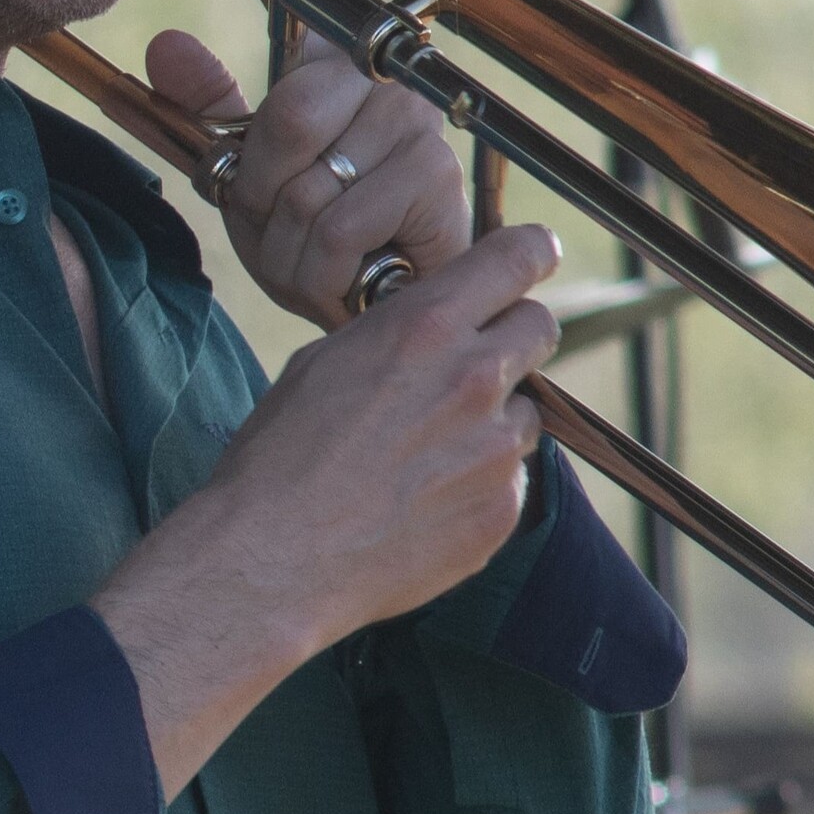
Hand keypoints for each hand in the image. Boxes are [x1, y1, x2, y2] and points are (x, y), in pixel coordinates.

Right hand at [90, 225, 562, 796]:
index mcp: (426, 327)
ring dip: (494, 419)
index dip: (527, 255)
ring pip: (527, 411)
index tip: (527, 261)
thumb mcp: (325, 362)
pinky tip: (423, 501)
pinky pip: (511, 478)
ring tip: (429, 451)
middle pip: (540, 327)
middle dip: (511, 337)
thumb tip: (428, 323)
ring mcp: (497, 450)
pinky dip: (479, 483)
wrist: (273, 558)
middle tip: (472, 363)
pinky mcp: (502, 511)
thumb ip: (396, 334)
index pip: (519, 257)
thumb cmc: (281, 456)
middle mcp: (475, 379)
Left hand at [144, 0, 470, 329]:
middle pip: (289, 110)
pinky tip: (348, 274)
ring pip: (309, 175)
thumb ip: (210, 113)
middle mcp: (376, 80)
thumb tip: (164, 45)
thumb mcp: (243, 177)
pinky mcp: (433, 176)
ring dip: (289, 238)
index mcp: (326, 67)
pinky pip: (338, 223)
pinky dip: (320, 267)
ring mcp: (412, 123)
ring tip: (314, 253)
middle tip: (279, 222)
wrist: (383, 311)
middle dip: (264, 186)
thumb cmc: (318, 239)